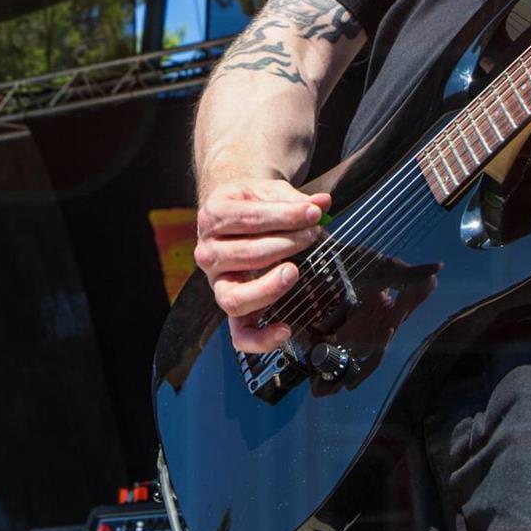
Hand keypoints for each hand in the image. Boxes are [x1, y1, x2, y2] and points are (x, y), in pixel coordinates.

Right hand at [194, 179, 331, 353]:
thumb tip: (322, 203)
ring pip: (234, 298)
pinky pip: (240, 334)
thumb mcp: (268, 191)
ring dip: (269, 288)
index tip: (313, 214)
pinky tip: (285, 329)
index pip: (249, 219)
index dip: (286, 216)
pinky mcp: (231, 305)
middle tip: (311, 236)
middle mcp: (208, 252)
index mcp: (214, 216)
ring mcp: (217, 282)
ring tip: (293, 272)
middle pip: (245, 255)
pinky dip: (261, 339)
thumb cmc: (253, 203)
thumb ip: (294, 199)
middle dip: (286, 244)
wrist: (234, 212)